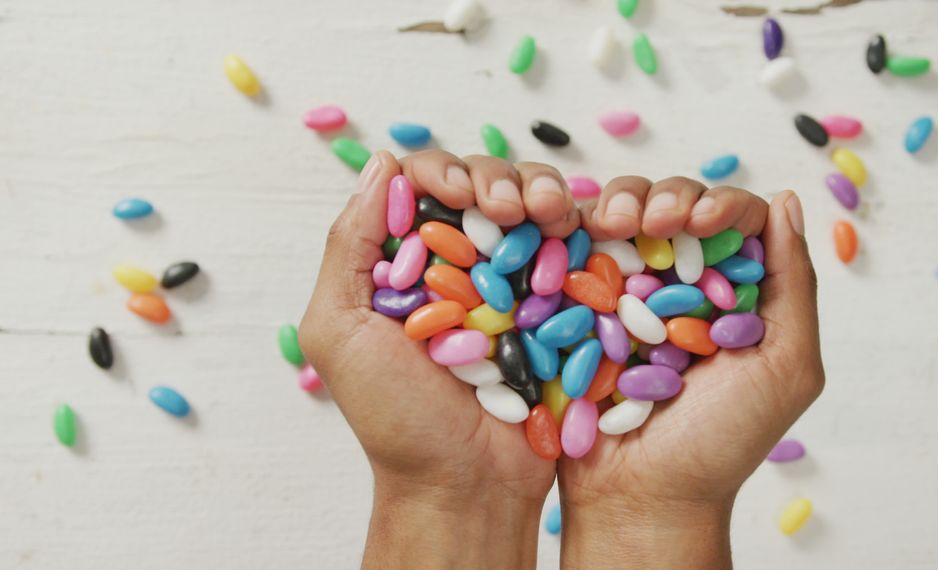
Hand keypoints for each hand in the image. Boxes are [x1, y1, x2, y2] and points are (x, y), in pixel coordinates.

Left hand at [299, 150, 578, 567]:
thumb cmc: (396, 419)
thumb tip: (381, 164)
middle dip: (501, 181)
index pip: (426, 185)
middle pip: (487, 185)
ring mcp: (518, 282)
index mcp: (409, 263)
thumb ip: (349, 247)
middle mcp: (464, 263)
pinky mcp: (564, 305)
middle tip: (509, 210)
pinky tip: (583, 231)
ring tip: (552, 217)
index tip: (460, 196)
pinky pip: (579, 250)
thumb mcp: (342, 330)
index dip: (445, 173)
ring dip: (546, 195)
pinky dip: (583, 229)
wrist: (467, 485)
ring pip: (537, 206)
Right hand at [558, 178, 824, 568]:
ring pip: (620, 214)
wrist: (639, 495)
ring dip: (618, 205)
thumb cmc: (721, 443)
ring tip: (611, 226)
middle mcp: (678, 283)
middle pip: (674, 205)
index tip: (700, 222)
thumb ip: (793, 286)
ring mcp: (622, 290)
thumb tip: (785, 200)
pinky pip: (570, 248)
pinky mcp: (572, 303)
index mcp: (732, 293)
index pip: (733, 219)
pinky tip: (575, 231)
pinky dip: (572, 227)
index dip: (719, 204)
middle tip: (652, 224)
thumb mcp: (784, 367)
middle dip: (664, 198)